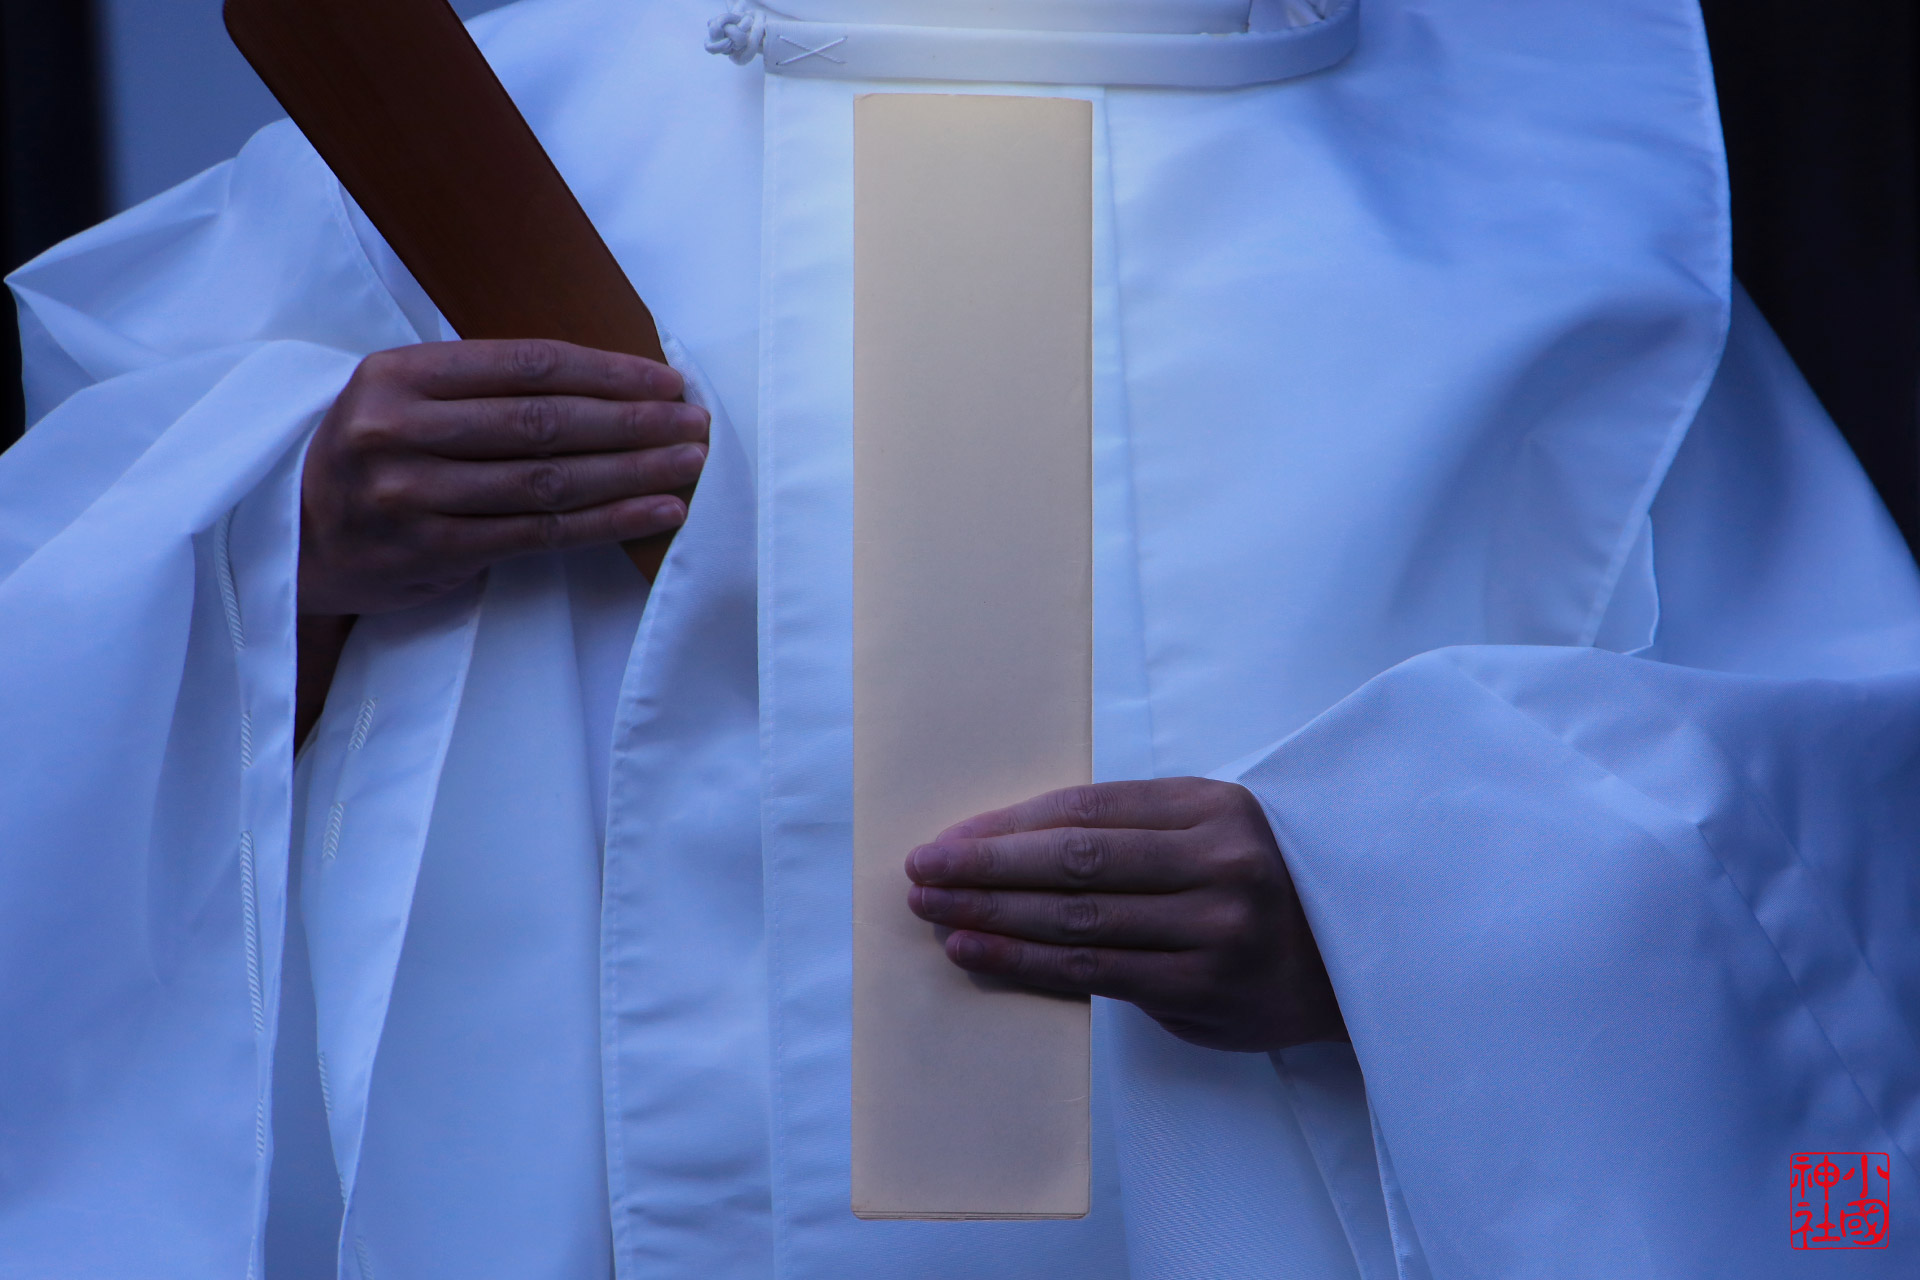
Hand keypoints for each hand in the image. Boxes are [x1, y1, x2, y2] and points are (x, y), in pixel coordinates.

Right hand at [298, 338, 708, 615]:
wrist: (294, 538)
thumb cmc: (373, 457)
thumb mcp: (402, 398)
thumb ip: (482, 387)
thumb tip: (607, 385)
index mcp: (398, 374)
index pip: (527, 365)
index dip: (607, 371)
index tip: (666, 379)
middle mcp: (400, 430)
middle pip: (546, 422)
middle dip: (633, 421)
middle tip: (694, 422)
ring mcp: (413, 495)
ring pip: (549, 480)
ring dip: (633, 472)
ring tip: (688, 463)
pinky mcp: (432, 551)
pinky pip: (540, 533)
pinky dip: (607, 521)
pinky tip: (656, 510)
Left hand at [905, 778, 1345, 1052]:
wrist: (1343, 962)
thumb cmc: (1253, 884)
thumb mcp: (1208, 830)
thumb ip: (1128, 828)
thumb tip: (1001, 840)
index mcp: (1212, 806)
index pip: (1087, 809)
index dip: (1009, 825)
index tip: (949, 838)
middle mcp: (1218, 863)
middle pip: (1075, 861)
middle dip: (986, 868)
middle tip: (921, 872)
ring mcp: (1212, 930)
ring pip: (1077, 921)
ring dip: (992, 918)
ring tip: (934, 914)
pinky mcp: (1201, 990)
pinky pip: (1094, 973)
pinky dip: (1025, 962)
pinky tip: (976, 952)